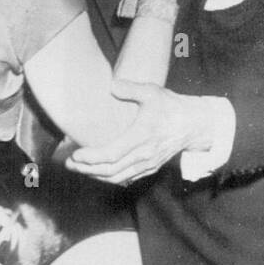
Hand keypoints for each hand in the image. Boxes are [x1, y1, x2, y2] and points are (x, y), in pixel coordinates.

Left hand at [65, 79, 215, 185]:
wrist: (194, 125)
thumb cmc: (171, 107)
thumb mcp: (153, 92)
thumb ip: (131, 88)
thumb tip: (111, 86)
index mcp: (143, 136)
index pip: (113, 154)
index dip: (92, 158)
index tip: (76, 154)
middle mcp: (144, 155)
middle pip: (111, 171)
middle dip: (87, 170)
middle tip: (69, 164)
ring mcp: (148, 164)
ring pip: (117, 178)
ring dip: (95, 176)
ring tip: (78, 168)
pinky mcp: (150, 168)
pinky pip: (126, 178)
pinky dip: (109, 178)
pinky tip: (97, 172)